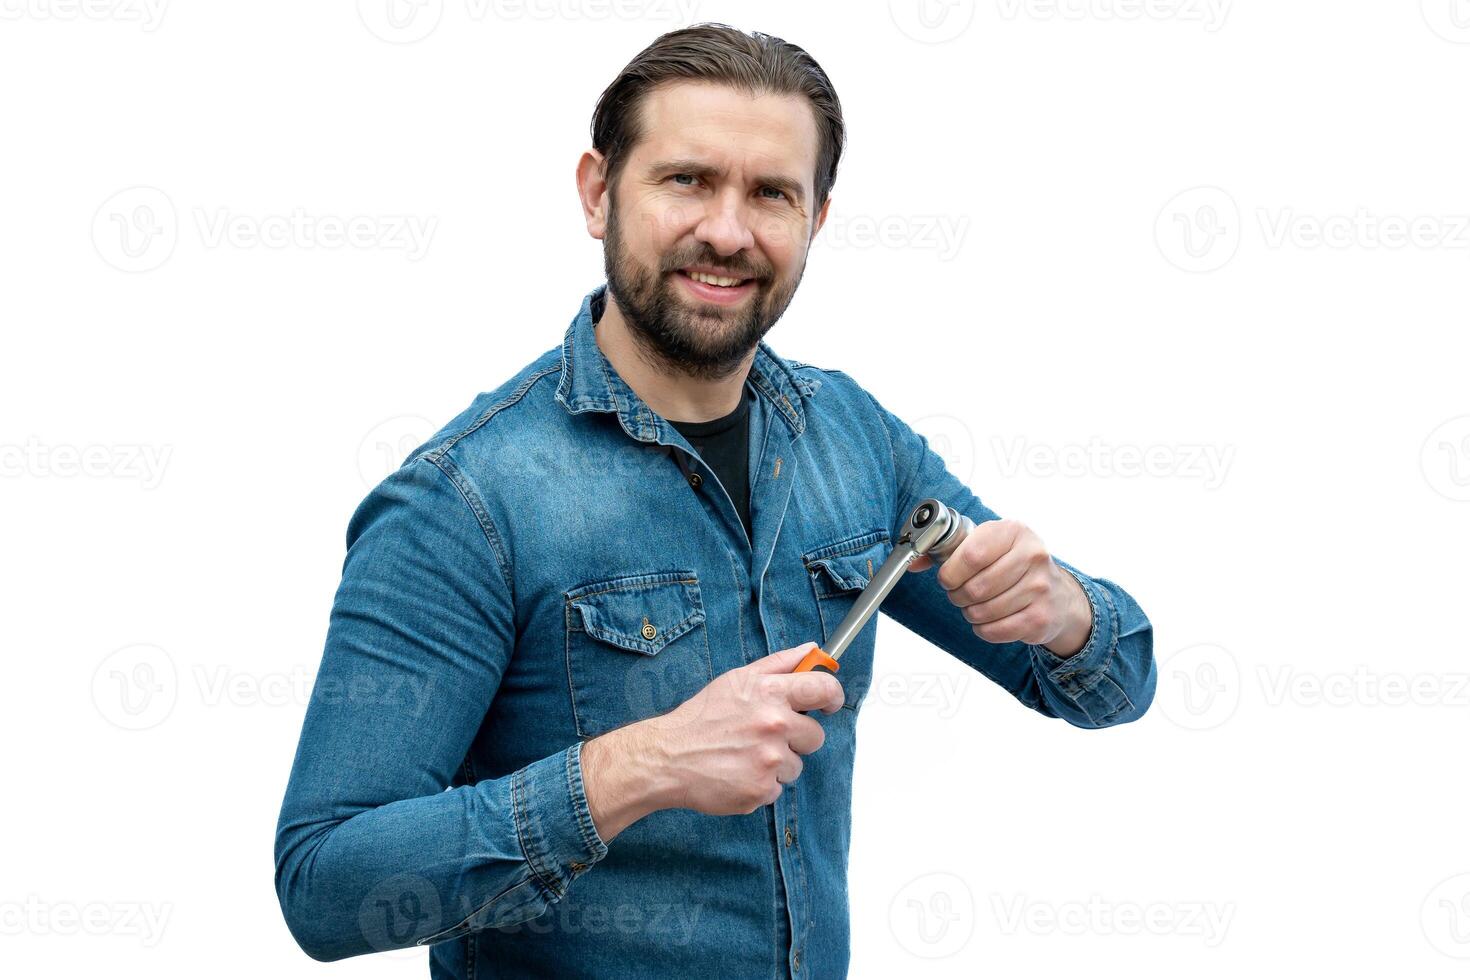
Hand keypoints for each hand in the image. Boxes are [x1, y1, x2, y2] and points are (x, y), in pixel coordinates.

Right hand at [582, 642, 842, 839]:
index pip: (824, 689)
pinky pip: (777, 788)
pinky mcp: (762, 790)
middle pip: (815, 736)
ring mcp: (770, 760)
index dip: (832, 697)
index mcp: (770, 692)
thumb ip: (780, 663)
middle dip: (796, 737)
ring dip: (777, 764)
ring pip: (796, 765)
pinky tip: (737, 773)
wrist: (668, 756)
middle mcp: (775, 724)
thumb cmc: (702, 717)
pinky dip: (761, 784)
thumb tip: (813, 651)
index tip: (828, 705)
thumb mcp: (738, 679)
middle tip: (764, 736)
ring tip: (744, 756)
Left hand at [907, 518, 1091, 655]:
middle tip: (960, 594)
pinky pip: (994, 631)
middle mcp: (1032, 556)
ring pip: (982, 612)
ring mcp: (1040, 587)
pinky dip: (983, 629)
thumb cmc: (1012, 565)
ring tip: (977, 605)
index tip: (947, 578)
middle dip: (958, 596)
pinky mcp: (1041, 617)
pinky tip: (990, 619)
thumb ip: (947, 549)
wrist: (1057, 595)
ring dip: (970, 613)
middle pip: (975, 587)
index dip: (950, 572)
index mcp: (1014, 531)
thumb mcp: (986, 545)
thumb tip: (912, 561)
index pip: (970, 555)